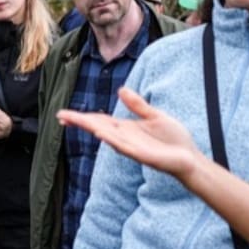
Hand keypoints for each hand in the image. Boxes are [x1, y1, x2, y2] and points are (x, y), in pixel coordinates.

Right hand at [58, 87, 199, 178]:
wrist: (188, 158)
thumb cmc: (173, 138)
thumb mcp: (154, 115)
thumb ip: (137, 104)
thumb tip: (120, 90)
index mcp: (126, 127)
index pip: (99, 120)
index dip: (82, 117)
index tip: (63, 113)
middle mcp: (124, 137)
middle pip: (97, 127)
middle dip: (79, 121)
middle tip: (60, 116)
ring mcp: (131, 147)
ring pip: (107, 136)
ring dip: (91, 128)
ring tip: (74, 120)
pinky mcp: (141, 155)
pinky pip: (123, 146)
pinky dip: (111, 140)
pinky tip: (101, 133)